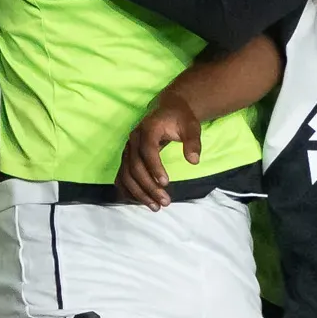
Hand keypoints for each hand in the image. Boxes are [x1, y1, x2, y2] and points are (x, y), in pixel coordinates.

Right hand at [119, 87, 204, 208]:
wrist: (168, 110)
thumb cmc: (180, 119)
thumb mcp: (191, 126)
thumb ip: (193, 142)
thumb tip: (193, 160)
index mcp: (148, 129)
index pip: (147, 150)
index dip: (154, 167)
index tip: (166, 183)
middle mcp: (133, 139)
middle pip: (135, 166)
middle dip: (149, 186)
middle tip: (165, 202)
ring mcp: (128, 149)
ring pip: (126, 174)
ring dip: (139, 192)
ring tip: (155, 207)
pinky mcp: (127, 157)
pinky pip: (122, 176)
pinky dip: (129, 190)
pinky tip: (141, 201)